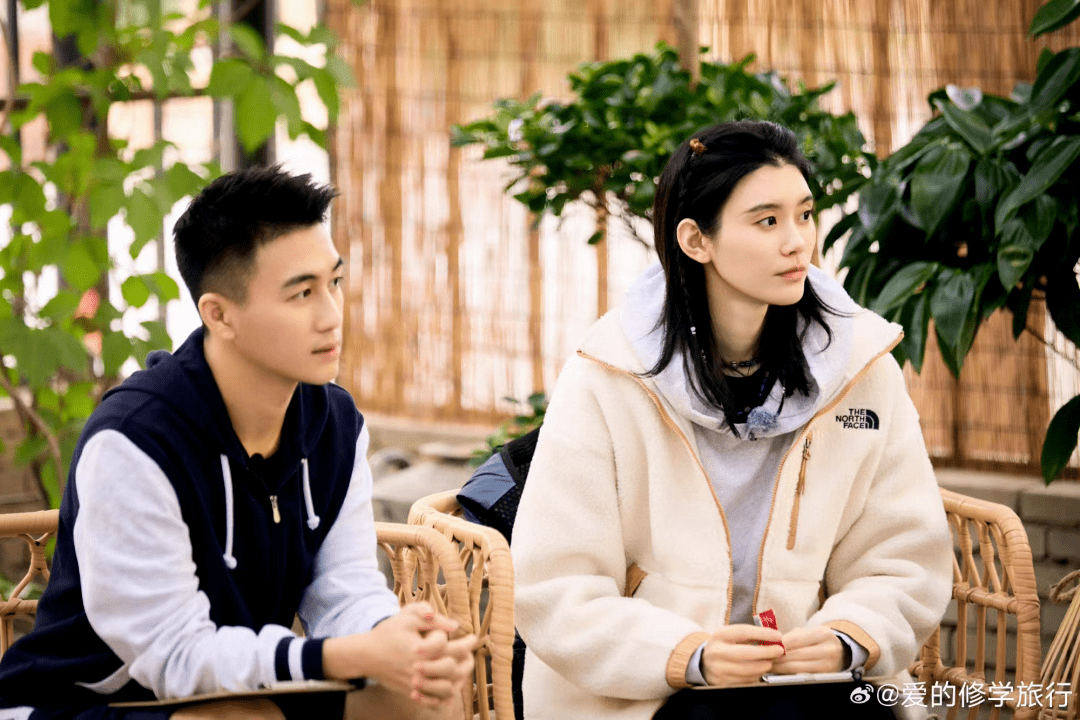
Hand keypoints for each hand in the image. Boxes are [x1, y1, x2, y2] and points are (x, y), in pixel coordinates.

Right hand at [322, 602, 470, 699]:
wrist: (366, 655)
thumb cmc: (388, 632)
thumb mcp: (408, 617)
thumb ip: (432, 618)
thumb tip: (455, 626)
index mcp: (421, 648)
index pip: (451, 647)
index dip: (467, 642)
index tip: (474, 638)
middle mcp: (419, 667)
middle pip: (452, 669)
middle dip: (466, 661)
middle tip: (470, 654)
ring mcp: (415, 682)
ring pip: (446, 688)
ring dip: (458, 680)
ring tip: (463, 670)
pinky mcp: (410, 691)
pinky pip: (433, 701)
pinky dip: (445, 697)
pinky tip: (451, 686)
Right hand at [699, 624, 785, 686]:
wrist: (703, 663)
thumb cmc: (724, 646)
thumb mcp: (731, 635)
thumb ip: (751, 635)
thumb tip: (775, 637)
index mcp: (720, 635)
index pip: (743, 632)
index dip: (762, 633)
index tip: (778, 635)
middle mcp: (717, 652)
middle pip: (745, 653)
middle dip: (766, 652)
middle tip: (780, 651)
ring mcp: (718, 669)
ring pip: (747, 670)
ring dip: (763, 666)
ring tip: (769, 662)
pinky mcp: (722, 683)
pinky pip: (745, 682)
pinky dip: (755, 676)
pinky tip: (759, 671)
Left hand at [768, 625, 844, 674]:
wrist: (840, 651)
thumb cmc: (817, 640)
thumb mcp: (807, 632)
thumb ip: (790, 636)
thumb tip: (770, 643)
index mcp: (822, 634)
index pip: (796, 639)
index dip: (779, 644)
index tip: (765, 647)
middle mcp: (828, 650)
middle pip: (796, 655)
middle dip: (777, 657)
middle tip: (763, 658)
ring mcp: (829, 665)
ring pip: (798, 668)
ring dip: (781, 668)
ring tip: (769, 665)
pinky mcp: (825, 677)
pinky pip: (803, 676)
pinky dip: (789, 674)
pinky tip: (780, 672)